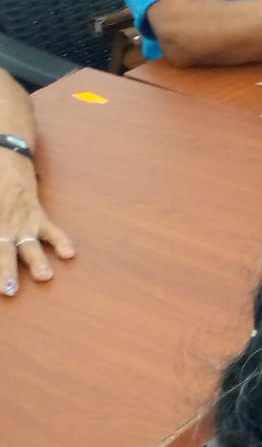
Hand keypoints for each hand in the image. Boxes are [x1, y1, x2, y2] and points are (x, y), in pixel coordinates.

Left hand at [1, 154, 74, 296]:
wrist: (5, 157)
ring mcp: (21, 220)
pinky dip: (60, 240)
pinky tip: (69, 253)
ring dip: (36, 261)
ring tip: (45, 275)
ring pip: (29, 244)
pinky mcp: (37, 215)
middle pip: (3, 251)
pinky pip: (50, 230)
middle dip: (5, 270)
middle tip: (9, 289)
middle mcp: (4, 224)